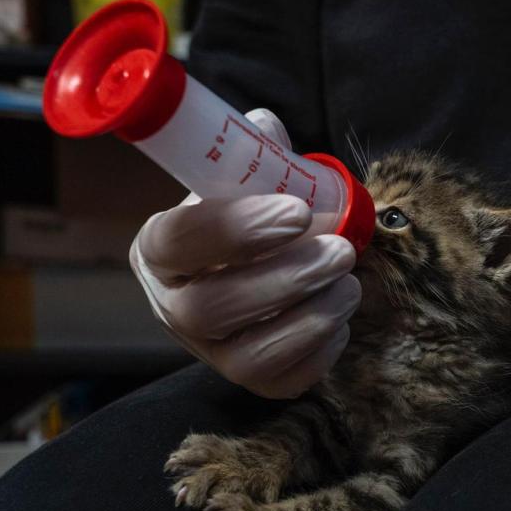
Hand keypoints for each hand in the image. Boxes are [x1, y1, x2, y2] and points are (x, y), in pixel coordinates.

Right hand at [130, 108, 360, 398]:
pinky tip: (339, 319)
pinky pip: (283, 382)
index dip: (236, 228)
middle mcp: (174, 307)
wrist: (258, 269)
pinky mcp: (252, 382)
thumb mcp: (245, 182)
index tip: (297, 211)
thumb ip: (255, 155)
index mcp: (160, 248)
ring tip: (350, 284)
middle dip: (287, 279)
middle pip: (212, 309)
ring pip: (249, 356)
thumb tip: (267, 128)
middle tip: (342, 251)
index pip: (178, 241)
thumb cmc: (251, 221)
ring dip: (311, 318)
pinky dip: (321, 352)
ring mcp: (211, 352)